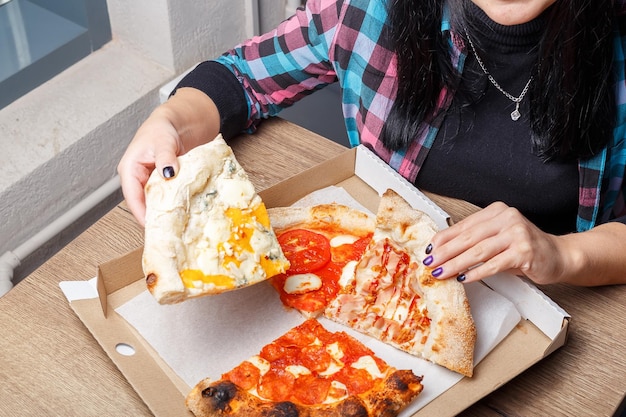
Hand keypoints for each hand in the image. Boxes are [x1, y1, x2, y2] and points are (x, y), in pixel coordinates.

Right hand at [117, 110, 182, 225]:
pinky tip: (181, 211)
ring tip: (174, 224)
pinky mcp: (161, 184)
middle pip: (142, 203)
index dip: (141, 213)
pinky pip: (164, 197)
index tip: (152, 225)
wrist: (175, 123)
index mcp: (130, 169)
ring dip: (163, 211)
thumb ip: (165, 157)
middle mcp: (137, 178)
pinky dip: (171, 204)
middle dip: (153, 216)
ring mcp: (149, 182)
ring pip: (153, 202)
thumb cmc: (162, 128)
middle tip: (166, 229)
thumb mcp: (163, 141)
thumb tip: (168, 172)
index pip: (132, 196)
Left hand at [422, 202, 568, 284]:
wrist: (558, 256)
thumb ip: (475, 241)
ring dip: (456, 264)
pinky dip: (476, 272)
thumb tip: (443, 251)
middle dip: (445, 253)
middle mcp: (506, 218)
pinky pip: (494, 264)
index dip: (443, 239)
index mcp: (496, 211)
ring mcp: (517, 234)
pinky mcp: (524, 251)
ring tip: (442, 273)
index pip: (463, 226)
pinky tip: (464, 278)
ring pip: (478, 251)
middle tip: (430, 263)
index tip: (429, 250)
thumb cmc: (524, 249)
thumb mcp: (497, 239)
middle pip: (468, 238)